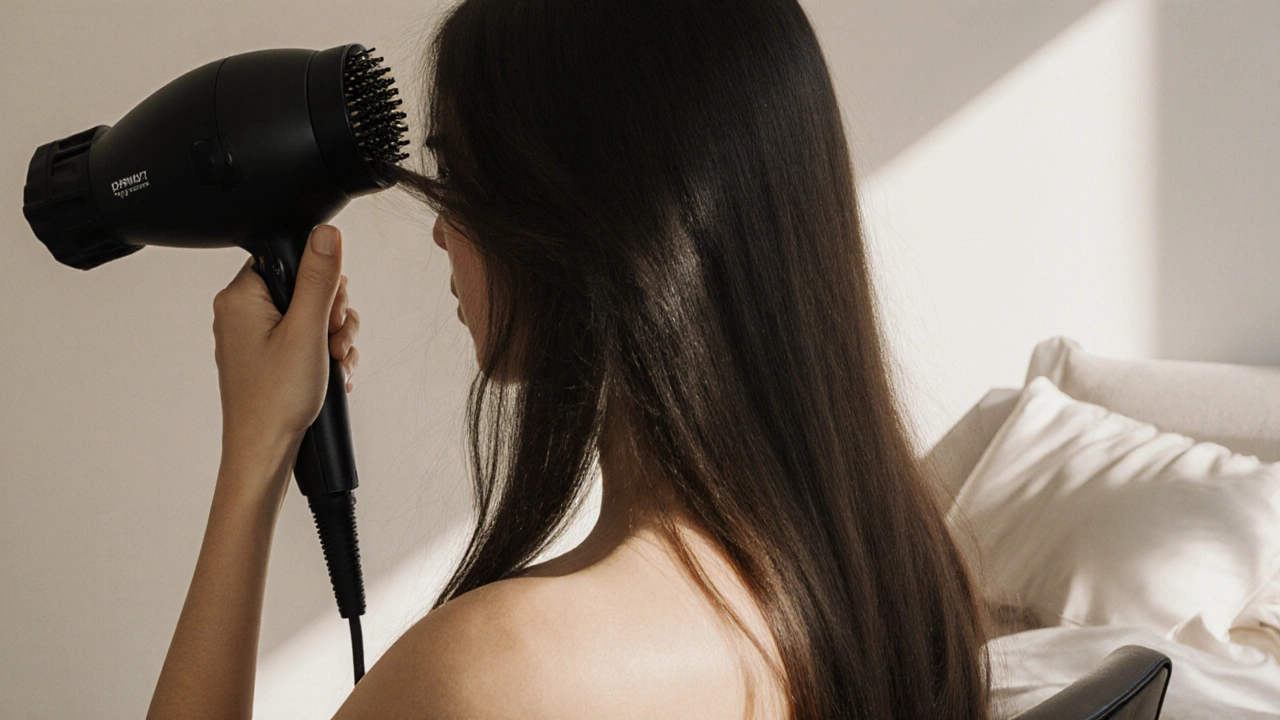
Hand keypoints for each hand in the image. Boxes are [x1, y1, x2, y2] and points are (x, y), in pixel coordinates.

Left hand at [212, 225, 360, 465]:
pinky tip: (333, 376)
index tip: (331, 312)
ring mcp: (254, 338)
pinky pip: (305, 341)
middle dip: (333, 316)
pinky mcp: (267, 359)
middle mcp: (242, 314)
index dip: (322, 282)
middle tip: (334, 342)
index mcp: (241, 297)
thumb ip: (318, 279)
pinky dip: (325, 356)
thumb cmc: (275, 400)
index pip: (291, 260)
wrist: (264, 454)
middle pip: (306, 288)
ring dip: (335, 339)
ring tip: (336, 364)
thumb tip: (326, 234)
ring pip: (312, 317)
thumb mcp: (307, 331)